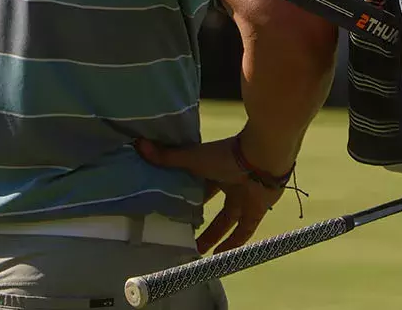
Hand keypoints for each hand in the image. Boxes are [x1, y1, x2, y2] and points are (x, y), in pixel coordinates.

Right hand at [136, 137, 286, 253]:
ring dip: (212, 236)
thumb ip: (167, 157)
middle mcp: (228, 182)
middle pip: (211, 205)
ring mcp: (243, 197)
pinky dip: (232, 244)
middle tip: (180, 235)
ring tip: (195, 251)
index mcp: (213, 167)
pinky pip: (243, 231)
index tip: (169, 210)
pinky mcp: (256, 210)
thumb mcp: (192, 158)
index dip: (184, 197)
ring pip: (226, 221)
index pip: (196, 184)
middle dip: (197, 219)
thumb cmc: (226, 155)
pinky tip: (218, 256)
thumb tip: (138, 144)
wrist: (263, 157)